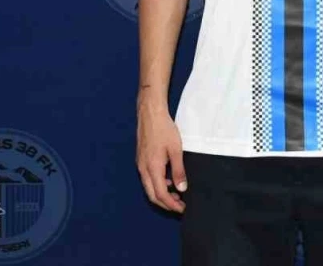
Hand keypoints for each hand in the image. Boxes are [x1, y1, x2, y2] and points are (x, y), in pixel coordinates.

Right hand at [136, 97, 186, 212]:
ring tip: (177, 195)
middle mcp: (143, 169)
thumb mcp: (176, 150)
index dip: (171, 204)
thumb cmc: (164, 129)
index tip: (182, 209)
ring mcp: (140, 164)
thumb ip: (178, 171)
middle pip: (152, 195)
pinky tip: (169, 181)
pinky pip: (148, 179)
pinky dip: (158, 185)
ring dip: (162, 194)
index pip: (161, 195)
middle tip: (180, 206)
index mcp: (152, 168)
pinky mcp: (141, 159)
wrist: (150, 113)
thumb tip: (182, 188)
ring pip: (149, 188)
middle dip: (166, 204)